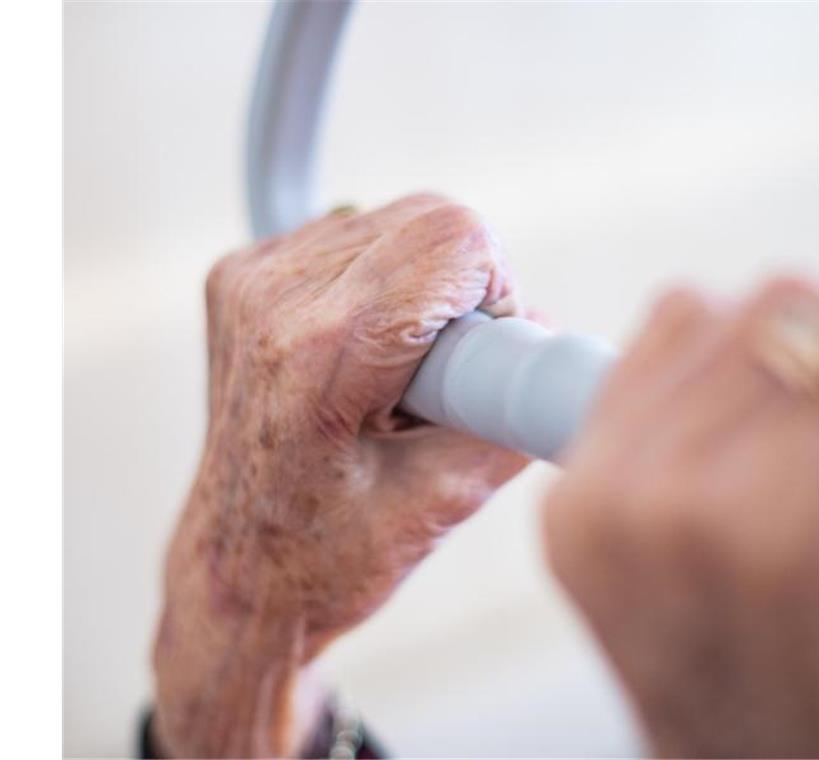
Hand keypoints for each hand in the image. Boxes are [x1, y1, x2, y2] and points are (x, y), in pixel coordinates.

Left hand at [152, 195, 528, 756]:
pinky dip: (383, 279)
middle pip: (430, 218)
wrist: (238, 569)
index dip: (496, 292)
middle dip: (465, 285)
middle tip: (443, 373)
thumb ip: (510, 413)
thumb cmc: (329, 555)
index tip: (483, 358)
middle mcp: (274, 299)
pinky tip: (364, 350)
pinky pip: (354, 234)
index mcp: (320, 356)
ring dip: (423, 282)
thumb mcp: (446, 501)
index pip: (453, 241)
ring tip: (395, 370)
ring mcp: (249, 280)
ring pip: (396, 220)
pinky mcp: (243, 272)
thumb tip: (548, 336)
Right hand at [543, 279, 818, 757]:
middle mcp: (624, 502)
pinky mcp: (804, 540)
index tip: (815, 392)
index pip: (682, 312)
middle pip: (770, 306)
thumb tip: (748, 324)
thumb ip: (670, 456)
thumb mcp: (665, 575)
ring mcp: (704, 518)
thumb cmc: (763, 689)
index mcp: (579, 505)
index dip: (769, 344)